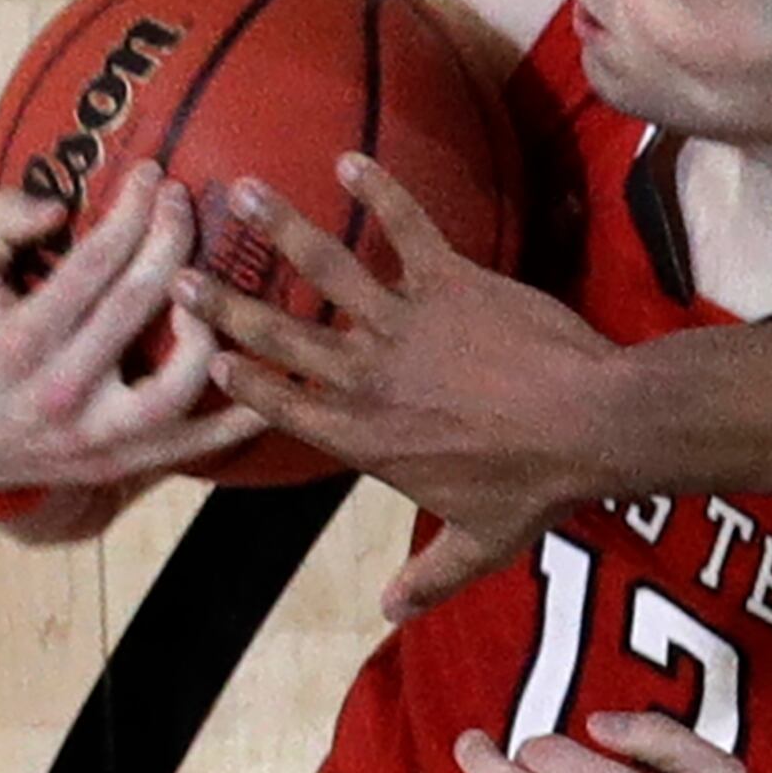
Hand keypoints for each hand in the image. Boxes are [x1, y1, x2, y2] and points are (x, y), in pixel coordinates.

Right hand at [0, 164, 264, 503]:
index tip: (153, 176)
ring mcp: (100, 435)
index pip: (89, 265)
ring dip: (205, 328)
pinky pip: (197, 445)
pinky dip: (239, 420)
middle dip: (169, 242)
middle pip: (134, 307)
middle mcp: (62, 390)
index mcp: (22, 341)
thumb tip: (58, 206)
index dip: (129, 214)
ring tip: (208, 286)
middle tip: (184, 203)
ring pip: (175, 385)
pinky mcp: (128, 462)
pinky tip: (271, 382)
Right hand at [180, 157, 623, 616]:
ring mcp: (406, 325)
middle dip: (227, 305)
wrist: (590, 426)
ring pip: (327, 269)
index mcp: (368, 440)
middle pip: (283, 336)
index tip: (211, 362)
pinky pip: (406, 226)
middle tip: (180, 278)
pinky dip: (379, 191)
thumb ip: (431, 577)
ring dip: (278, 228)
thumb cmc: (537, 489)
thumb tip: (395, 614)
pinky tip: (348, 158)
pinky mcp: (450, 281)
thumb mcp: (481, 544)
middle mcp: (371, 378)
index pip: (289, 408)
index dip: (246, 384)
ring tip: (237, 192)